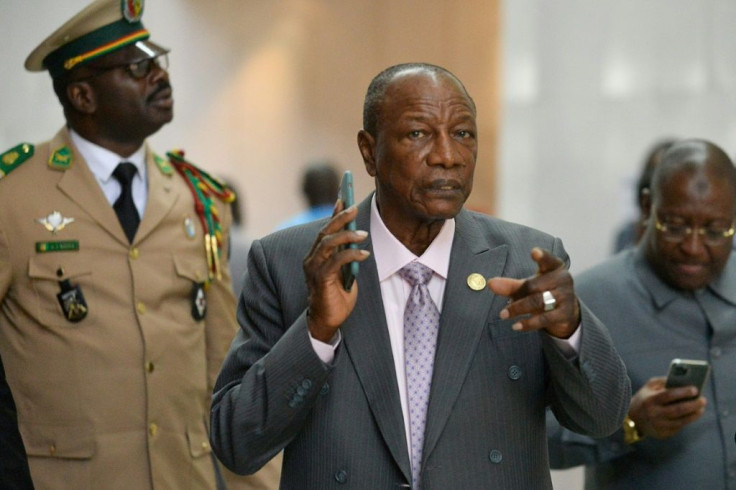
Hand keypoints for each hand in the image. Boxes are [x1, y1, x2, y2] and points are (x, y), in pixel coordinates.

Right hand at [303, 200, 369, 341]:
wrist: (328, 321)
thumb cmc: (337, 296)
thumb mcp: (344, 271)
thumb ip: (345, 254)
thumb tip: (356, 235)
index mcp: (317, 255)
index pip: (325, 229)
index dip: (334, 213)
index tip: (344, 197)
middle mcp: (312, 259)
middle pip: (325, 232)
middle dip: (340, 217)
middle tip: (355, 208)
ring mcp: (314, 268)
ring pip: (328, 243)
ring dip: (347, 235)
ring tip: (363, 234)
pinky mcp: (321, 279)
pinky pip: (335, 261)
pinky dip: (351, 254)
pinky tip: (364, 254)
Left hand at [487, 247, 579, 338]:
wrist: (566, 311)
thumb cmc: (543, 291)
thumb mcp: (528, 285)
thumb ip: (510, 285)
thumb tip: (490, 283)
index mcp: (554, 267)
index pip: (548, 260)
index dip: (542, 256)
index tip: (534, 251)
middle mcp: (563, 279)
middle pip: (534, 285)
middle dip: (516, 295)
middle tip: (500, 307)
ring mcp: (566, 296)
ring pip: (539, 301)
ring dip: (518, 309)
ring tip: (503, 315)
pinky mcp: (566, 312)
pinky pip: (545, 318)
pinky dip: (529, 323)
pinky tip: (516, 326)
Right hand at [628, 377, 706, 438]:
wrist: (633, 418)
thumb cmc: (645, 398)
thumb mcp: (649, 386)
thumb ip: (663, 382)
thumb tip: (683, 381)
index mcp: (649, 400)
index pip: (668, 395)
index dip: (683, 392)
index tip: (695, 389)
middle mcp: (653, 414)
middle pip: (678, 410)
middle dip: (693, 404)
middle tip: (703, 400)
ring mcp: (658, 426)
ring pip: (681, 421)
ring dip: (694, 414)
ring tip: (701, 408)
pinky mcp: (663, 434)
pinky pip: (678, 427)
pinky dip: (687, 420)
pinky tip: (692, 415)